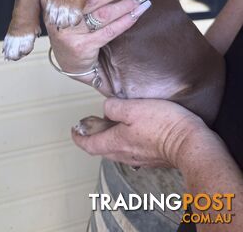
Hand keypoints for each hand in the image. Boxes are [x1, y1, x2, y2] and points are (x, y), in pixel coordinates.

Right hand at [42, 0, 154, 93]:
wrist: (71, 62)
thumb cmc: (75, 24)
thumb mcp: (68, 4)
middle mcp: (56, 12)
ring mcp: (68, 30)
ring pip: (104, 12)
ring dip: (128, 2)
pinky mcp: (81, 46)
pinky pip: (110, 30)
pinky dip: (127, 20)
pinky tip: (140, 11)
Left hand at [72, 97, 212, 167]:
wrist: (191, 144)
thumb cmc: (164, 125)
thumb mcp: (133, 108)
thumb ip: (114, 107)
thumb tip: (107, 109)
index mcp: (116, 142)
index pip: (89, 144)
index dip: (78, 137)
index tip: (74, 131)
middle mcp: (125, 154)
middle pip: (101, 148)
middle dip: (93, 137)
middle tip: (91, 125)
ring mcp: (139, 158)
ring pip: (116, 150)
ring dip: (110, 138)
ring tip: (112, 124)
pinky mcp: (152, 158)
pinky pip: (132, 151)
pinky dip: (126, 141)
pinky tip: (134, 130)